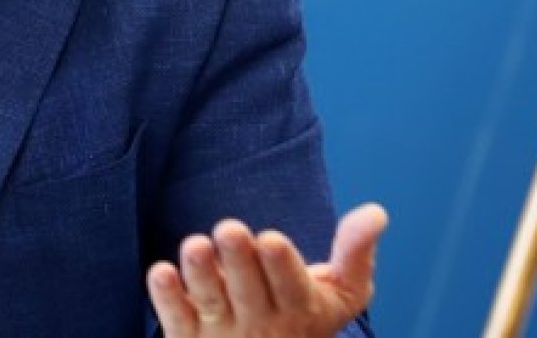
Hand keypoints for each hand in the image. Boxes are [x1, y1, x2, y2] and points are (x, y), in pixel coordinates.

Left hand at [146, 203, 387, 337]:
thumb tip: (376, 212)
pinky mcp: (188, 336)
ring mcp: (223, 332)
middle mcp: (261, 323)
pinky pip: (176, 318)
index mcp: (301, 309)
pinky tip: (160, 273)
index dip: (281, 266)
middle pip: (248, 291)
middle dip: (239, 260)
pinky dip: (167, 298)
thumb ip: (355, 254)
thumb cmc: (305, 317)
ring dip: (201, 274)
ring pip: (211, 302)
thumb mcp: (341, 294)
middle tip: (229, 228)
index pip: (292, 288)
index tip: (272, 239)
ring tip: (195, 245)